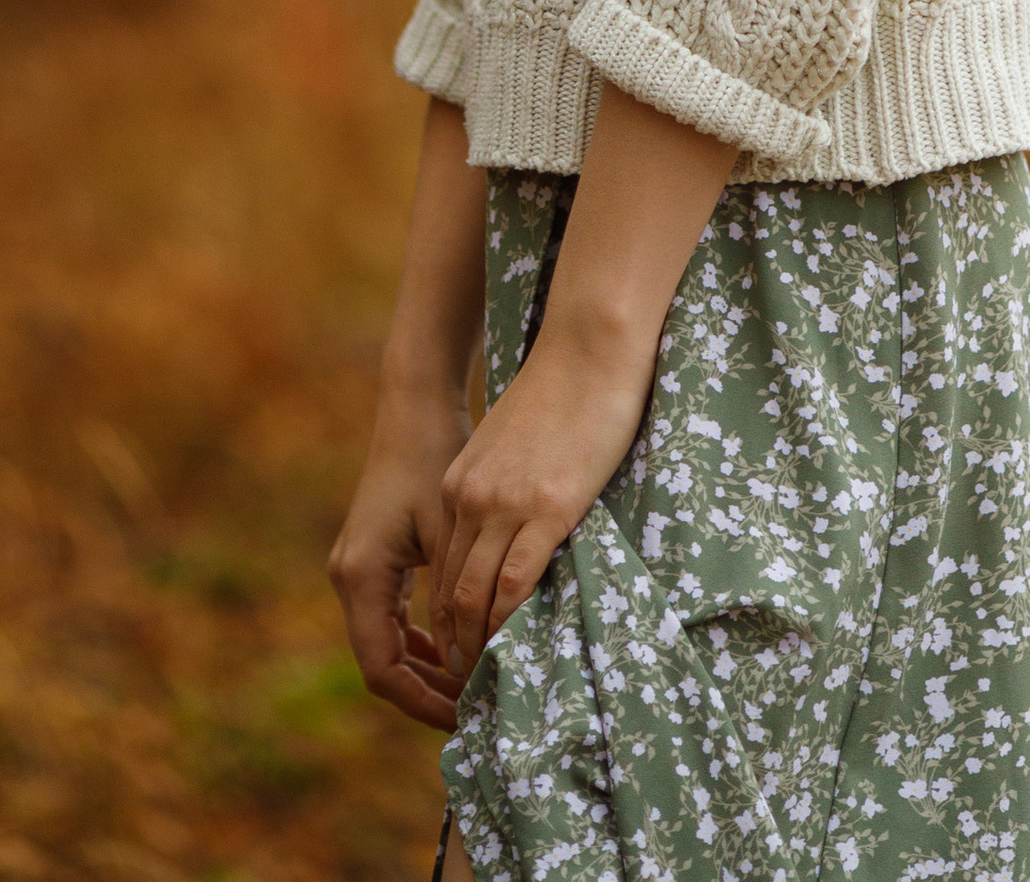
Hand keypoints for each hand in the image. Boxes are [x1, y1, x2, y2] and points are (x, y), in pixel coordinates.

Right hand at [330, 388, 473, 727]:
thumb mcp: (450, 531)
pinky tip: (456, 646)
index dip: (422, 701)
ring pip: (385, 643)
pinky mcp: (370, 557)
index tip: (465, 716)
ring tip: (471, 686)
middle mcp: (349, 578)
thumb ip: (455, 596)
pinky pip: (390, 617)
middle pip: (381, 663)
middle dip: (426, 691)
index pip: (383, 670)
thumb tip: (474, 660)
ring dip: (425, 667)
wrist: (416, 405)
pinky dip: (419, 639)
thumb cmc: (436, 459)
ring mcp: (355, 568)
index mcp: (362, 577)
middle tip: (475, 708)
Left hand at [433, 320, 657, 668]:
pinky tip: (516, 645)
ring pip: (475, 595)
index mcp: (461, 484)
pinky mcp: (546, 508)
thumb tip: (517, 528)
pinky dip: (509, 622)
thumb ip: (504, 488)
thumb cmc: (564, 392)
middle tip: (471, 683)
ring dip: (477, 643)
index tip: (462, 652)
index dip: (448, 619)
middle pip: (450, 590)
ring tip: (490, 679)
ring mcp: (505, 505)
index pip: (442, 569)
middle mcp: (470, 498)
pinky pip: (515, 582)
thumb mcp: (514, 445)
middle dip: (455, 643)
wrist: (588, 346)